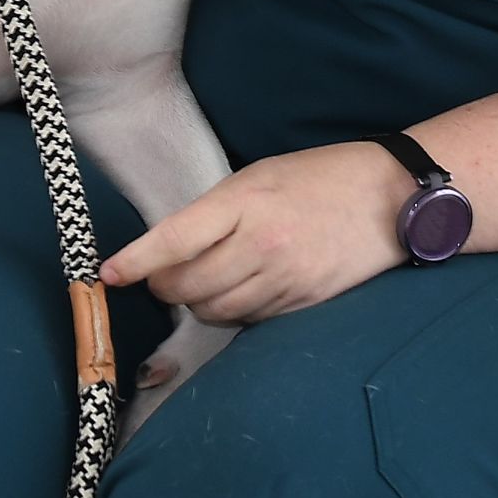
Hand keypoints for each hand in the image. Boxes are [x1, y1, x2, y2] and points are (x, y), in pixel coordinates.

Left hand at [99, 143, 411, 326]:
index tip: (107, 274)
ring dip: (197, 303)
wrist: (390, 197)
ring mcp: (285, 279)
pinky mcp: (303, 304)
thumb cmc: (317, 177)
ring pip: (215, 311)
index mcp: (245, 202)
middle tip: (161, 276)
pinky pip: (249, 321)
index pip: (176, 239)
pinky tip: (240, 289)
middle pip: (188, 287)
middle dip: (164, 286)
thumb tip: (171, 248)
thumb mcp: (258, 177)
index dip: (137, 261)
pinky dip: (233, 311)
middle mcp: (262, 245)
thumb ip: (216, 212)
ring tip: (202, 280)